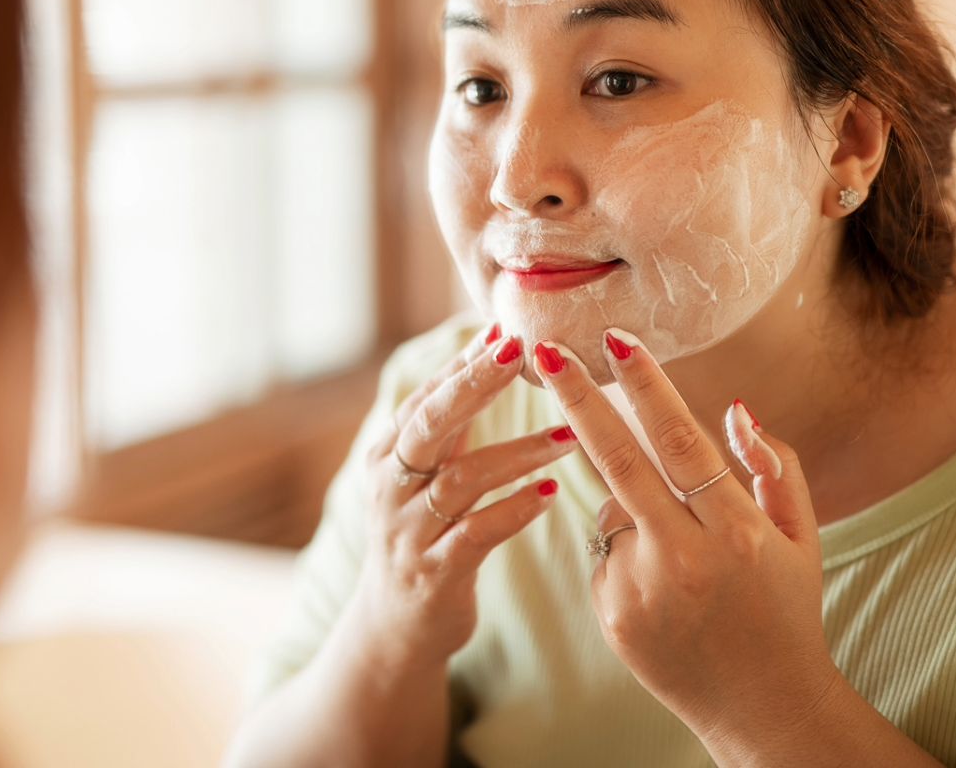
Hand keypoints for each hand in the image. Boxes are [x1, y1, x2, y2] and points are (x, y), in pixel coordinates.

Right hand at [353, 324, 576, 664]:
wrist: (395, 626)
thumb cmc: (423, 532)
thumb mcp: (423, 474)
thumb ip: (450, 423)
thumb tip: (487, 349)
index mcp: (388, 454)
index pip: (426, 396)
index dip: (463, 363)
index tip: (505, 328)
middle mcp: (390, 487)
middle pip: (430, 424)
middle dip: (474, 384)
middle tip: (520, 352)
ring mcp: (408, 532)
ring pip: (461, 480)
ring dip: (516, 453)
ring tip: (567, 435)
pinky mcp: (433, 574)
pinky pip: (475, 535)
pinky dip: (513, 511)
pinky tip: (549, 494)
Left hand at [534, 329, 841, 750]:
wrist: (764, 708)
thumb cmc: (786, 608)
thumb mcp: (801, 537)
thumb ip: (776, 467)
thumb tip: (733, 407)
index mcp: (737, 530)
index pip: (680, 442)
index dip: (646, 387)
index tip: (614, 339)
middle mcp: (684, 557)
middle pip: (617, 460)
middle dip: (577, 399)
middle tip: (542, 351)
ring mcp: (642, 588)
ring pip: (613, 506)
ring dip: (636, 505)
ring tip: (686, 558)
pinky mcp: (612, 612)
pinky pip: (606, 552)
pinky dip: (628, 551)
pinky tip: (666, 591)